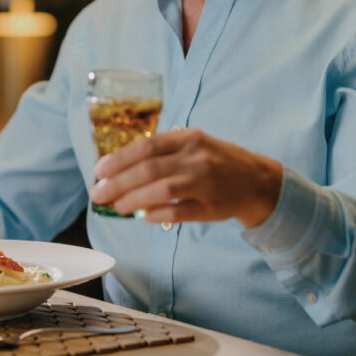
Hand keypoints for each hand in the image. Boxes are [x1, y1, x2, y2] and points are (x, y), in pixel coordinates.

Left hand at [91, 127, 281, 227]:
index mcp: (188, 138)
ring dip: (133, 200)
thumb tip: (120, 166)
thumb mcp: (193, 144)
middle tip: (99, 193)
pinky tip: (142, 216)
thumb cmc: (216, 160)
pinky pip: (178, 212)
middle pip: (149, 170)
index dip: (119, 159)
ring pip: (161, 191)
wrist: (256, 181)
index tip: (99, 170)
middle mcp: (197, 158)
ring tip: (116, 206)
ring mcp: (205, 183)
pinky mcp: (212, 208)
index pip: (146, 146)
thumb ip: (162, 151)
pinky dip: (156, 215)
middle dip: (118, 183)